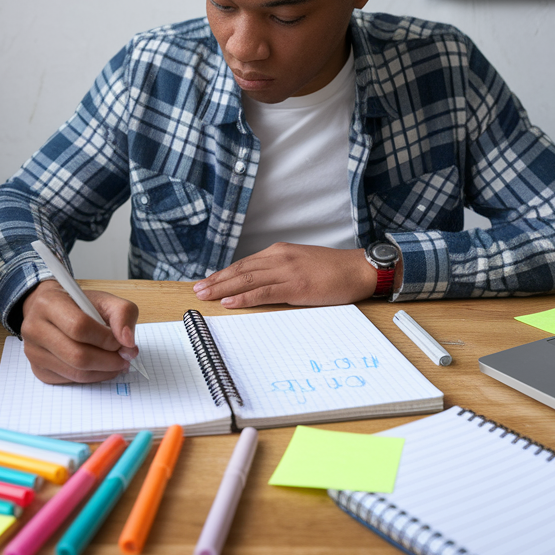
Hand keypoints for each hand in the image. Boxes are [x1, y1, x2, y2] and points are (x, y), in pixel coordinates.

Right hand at [19, 280, 138, 383]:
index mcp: (48, 303)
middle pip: (77, 355)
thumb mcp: (104, 299)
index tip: (123, 341)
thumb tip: (128, 342)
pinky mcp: (38, 370)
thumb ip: (123, 314)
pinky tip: (100, 367)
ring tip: (117, 363)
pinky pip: (70, 381)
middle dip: (109, 360)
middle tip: (125, 357)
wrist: (49, 310)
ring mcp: (33, 352)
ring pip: (75, 373)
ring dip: (104, 371)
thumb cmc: (78, 304)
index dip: (106, 339)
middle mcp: (34, 329)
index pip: (79, 327)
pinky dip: (92, 377)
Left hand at [192, 244, 378, 308]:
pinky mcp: (295, 286)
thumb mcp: (301, 264)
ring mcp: (287, 271)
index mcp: (279, 251)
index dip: (223, 274)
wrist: (358, 270)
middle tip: (196, 290)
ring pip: (247, 280)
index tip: (207, 281)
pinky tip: (229, 302)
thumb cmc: (333, 270)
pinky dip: (243, 298)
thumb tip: (259, 283)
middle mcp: (279, 257)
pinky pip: (263, 292)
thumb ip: (280, 270)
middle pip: (240, 270)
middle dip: (216, 280)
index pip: (244, 264)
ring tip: (205, 296)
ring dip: (223, 289)